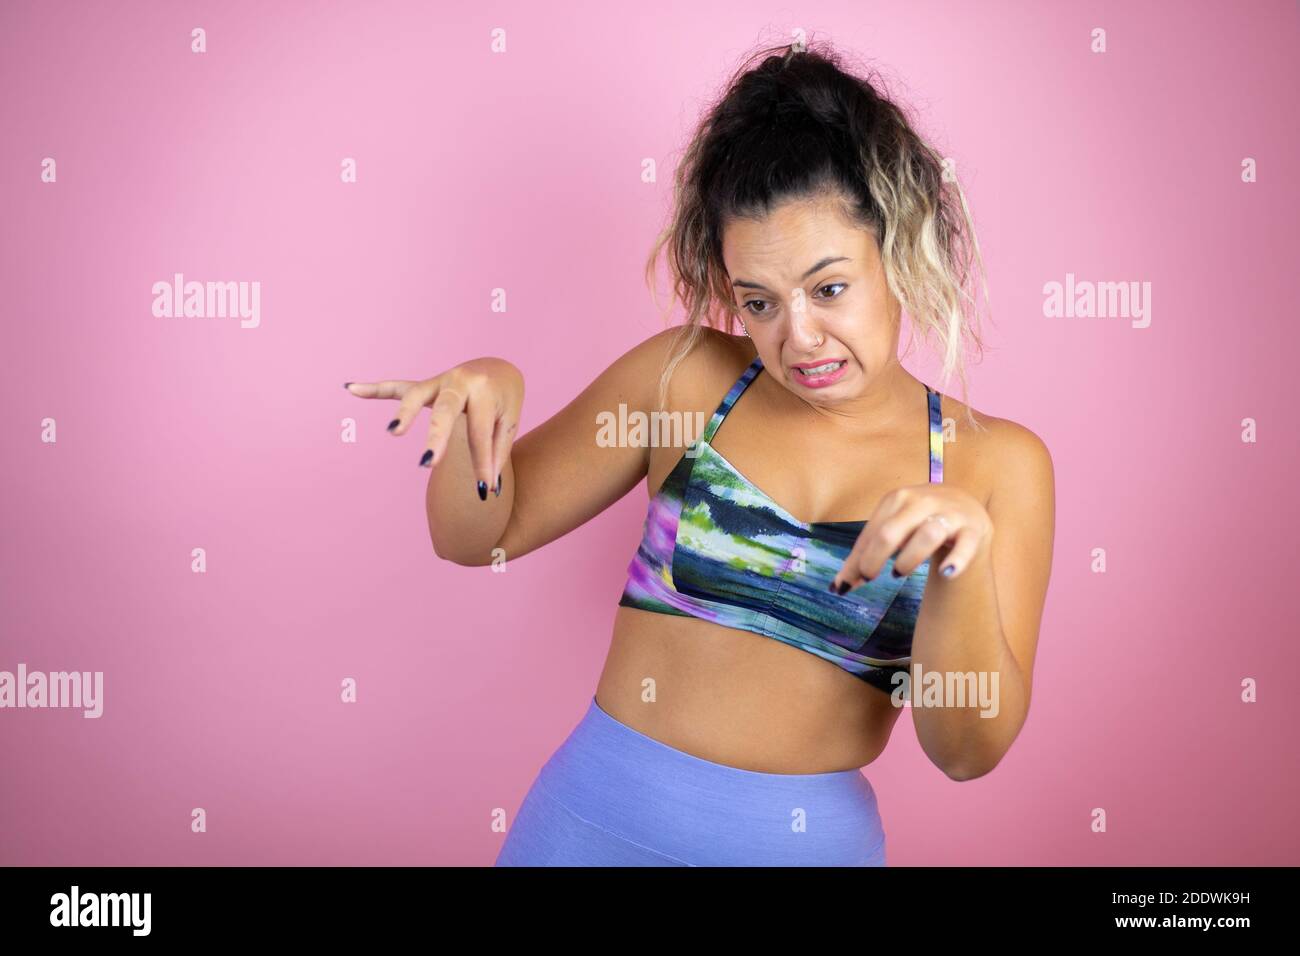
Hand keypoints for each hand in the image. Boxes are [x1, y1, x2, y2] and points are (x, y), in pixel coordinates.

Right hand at [343, 358, 523, 493]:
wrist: (499, 369)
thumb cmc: (505, 401)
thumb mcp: (508, 423)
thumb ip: (496, 452)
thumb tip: (488, 489)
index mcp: (485, 391)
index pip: (480, 434)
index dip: (483, 464)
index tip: (485, 490)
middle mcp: (460, 381)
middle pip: (445, 411)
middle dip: (436, 437)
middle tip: (427, 464)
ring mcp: (439, 381)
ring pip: (415, 395)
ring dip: (403, 413)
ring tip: (393, 432)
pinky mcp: (426, 386)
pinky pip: (397, 387)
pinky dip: (374, 389)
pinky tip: (350, 388)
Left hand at [829, 484, 991, 591]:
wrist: (965, 510)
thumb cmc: (918, 524)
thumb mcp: (892, 532)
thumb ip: (866, 555)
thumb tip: (837, 588)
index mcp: (897, 498)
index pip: (871, 533)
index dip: (857, 560)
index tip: (847, 584)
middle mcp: (922, 501)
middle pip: (891, 532)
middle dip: (874, 559)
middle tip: (869, 578)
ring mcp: (950, 513)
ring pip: (927, 535)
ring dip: (909, 559)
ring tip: (899, 572)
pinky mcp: (973, 529)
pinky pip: (965, 546)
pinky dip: (956, 560)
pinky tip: (946, 573)